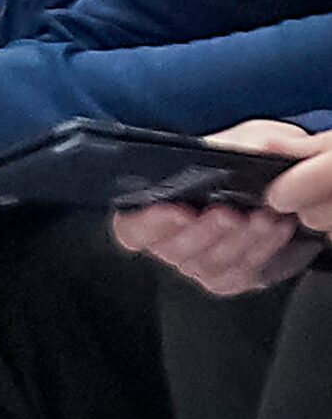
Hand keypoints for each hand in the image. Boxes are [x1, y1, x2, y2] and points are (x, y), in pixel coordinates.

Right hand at [112, 121, 327, 294]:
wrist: (287, 192)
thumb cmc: (253, 163)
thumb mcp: (247, 139)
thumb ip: (242, 141)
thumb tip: (251, 147)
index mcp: (153, 205)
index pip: (132, 227)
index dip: (150, 222)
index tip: (179, 210)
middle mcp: (170, 239)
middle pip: (172, 248)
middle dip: (204, 231)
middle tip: (230, 213)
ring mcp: (198, 263)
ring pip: (208, 263)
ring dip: (238, 240)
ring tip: (264, 217)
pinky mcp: (229, 278)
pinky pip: (240, 272)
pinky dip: (261, 249)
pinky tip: (275, 228)